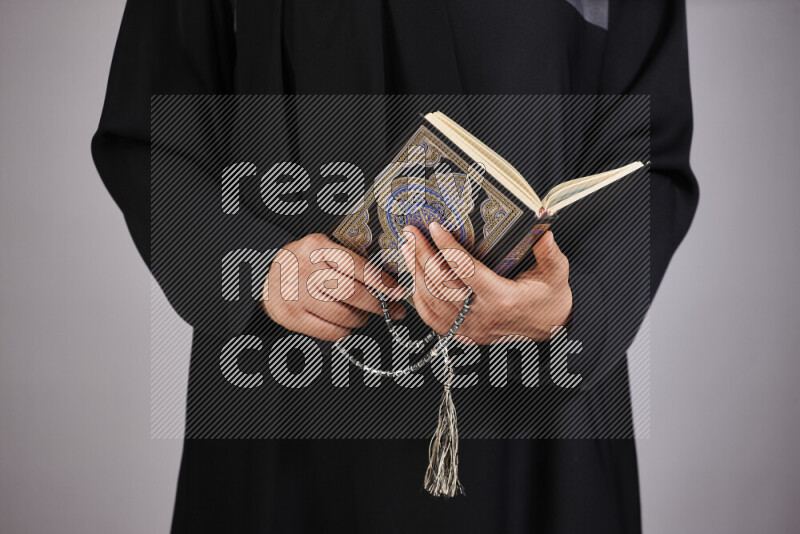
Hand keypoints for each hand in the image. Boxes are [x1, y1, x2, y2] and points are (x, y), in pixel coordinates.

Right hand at [262, 233, 404, 340]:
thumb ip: (351, 258)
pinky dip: (344, 330)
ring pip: (343, 315)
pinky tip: (346, 323)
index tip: (398, 292)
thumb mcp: (324, 249)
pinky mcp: (291, 316)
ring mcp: (295, 294)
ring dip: (361, 318)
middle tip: (393, 309)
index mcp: (316, 246)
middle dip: (378, 304)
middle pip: (352, 293)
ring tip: (364, 314)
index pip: (357, 266)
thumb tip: (391, 278)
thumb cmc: (305, 263)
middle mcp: (304, 269)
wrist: (268, 277)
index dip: (382, 282)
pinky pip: (330, 331)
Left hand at [401, 222, 571, 343]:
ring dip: (415, 272)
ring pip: (431, 301)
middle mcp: (482, 316)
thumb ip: (550, 254)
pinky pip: (432, 318)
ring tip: (408, 247)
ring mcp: (470, 328)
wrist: (552, 332)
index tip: (434, 227)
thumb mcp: (557, 274)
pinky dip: (419, 296)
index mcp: (502, 299)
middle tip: (411, 232)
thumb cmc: (551, 300)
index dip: (447, 247)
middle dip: (422, 255)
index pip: (466, 270)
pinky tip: (414, 276)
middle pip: (441, 284)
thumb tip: (544, 230)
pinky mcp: (464, 334)